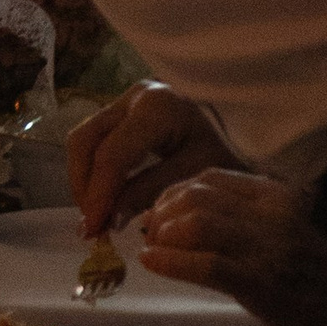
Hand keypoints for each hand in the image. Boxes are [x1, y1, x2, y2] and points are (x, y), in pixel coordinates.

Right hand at [65, 80, 235, 233]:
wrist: (243, 138)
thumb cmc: (223, 157)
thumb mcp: (192, 177)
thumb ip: (148, 193)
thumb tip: (108, 219)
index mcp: (158, 107)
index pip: (113, 154)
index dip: (99, 194)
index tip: (95, 229)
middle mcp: (135, 96)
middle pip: (86, 141)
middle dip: (84, 187)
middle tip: (92, 225)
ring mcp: (125, 101)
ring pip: (83, 141)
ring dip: (84, 181)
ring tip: (97, 215)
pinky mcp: (121, 112)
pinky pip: (93, 142)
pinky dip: (93, 173)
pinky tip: (103, 200)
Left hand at [135, 167, 326, 325]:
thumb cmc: (319, 280)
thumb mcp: (287, 232)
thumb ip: (245, 216)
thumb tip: (180, 212)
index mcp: (279, 197)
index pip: (210, 178)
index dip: (174, 192)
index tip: (160, 211)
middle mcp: (274, 215)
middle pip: (196, 197)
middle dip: (163, 213)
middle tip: (152, 233)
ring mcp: (269, 249)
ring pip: (197, 224)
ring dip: (163, 236)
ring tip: (154, 249)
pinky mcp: (264, 285)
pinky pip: (206, 265)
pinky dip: (171, 262)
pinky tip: (152, 263)